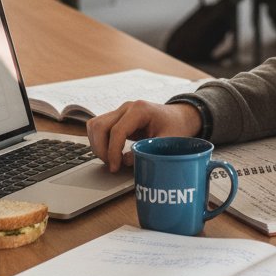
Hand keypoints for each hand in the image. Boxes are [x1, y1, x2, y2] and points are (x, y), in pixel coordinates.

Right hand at [86, 101, 202, 172]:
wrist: (179, 117)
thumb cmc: (176, 127)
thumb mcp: (166, 141)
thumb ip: (146, 151)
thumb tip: (124, 162)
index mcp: (140, 110)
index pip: (117, 131)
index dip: (112, 152)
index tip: (115, 167)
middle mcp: (127, 107)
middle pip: (100, 126)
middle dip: (101, 149)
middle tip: (112, 165)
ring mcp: (120, 111)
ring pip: (95, 125)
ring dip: (98, 144)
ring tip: (110, 160)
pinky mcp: (117, 117)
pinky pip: (99, 127)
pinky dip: (99, 140)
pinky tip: (109, 152)